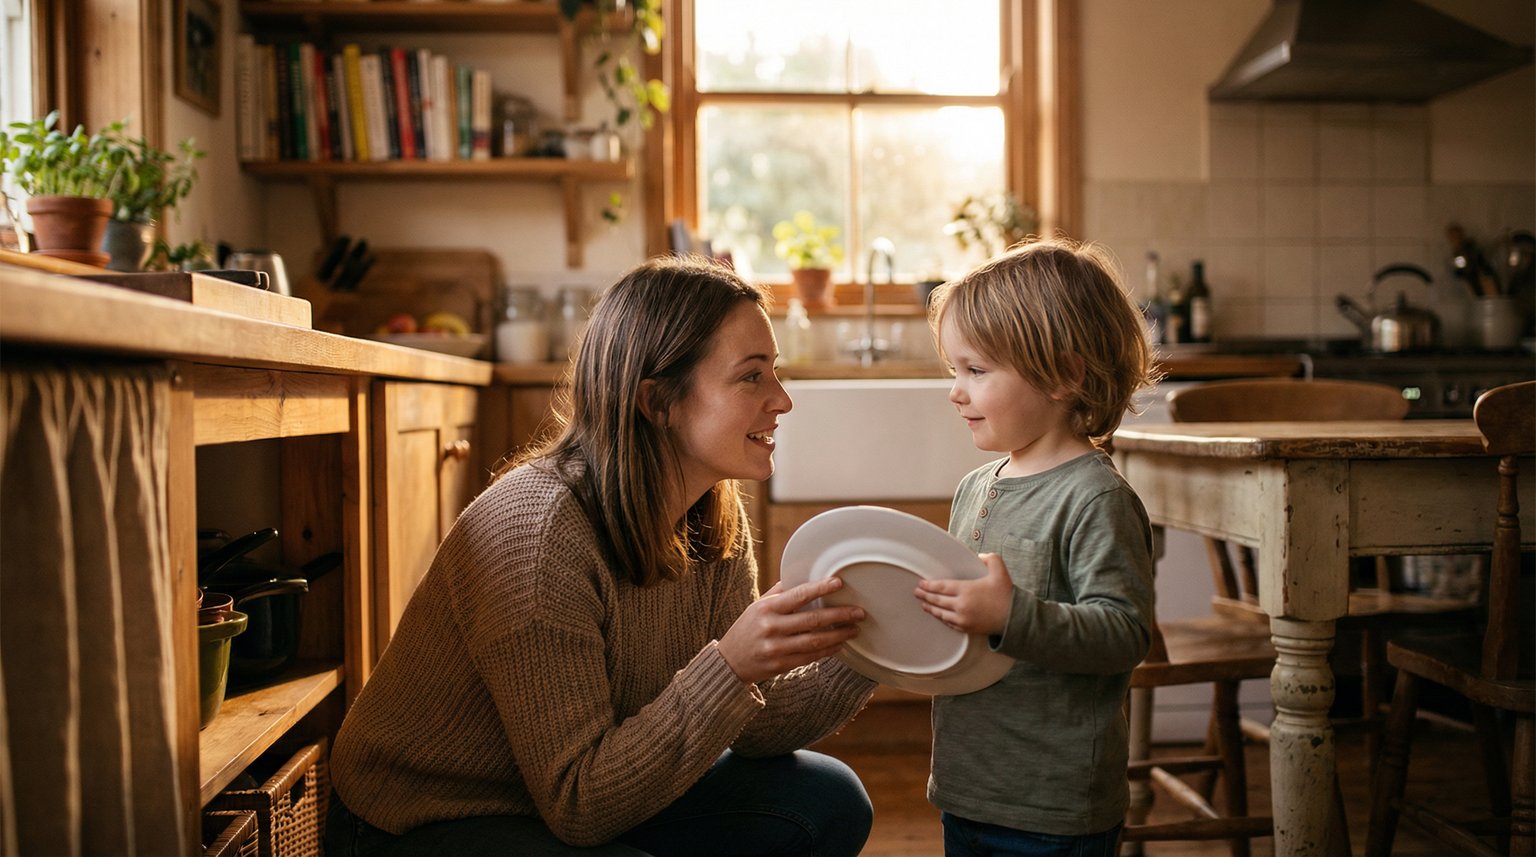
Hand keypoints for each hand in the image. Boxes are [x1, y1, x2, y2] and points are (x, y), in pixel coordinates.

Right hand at [718, 577, 864, 683]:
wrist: (729, 661)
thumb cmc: (747, 628)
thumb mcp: (758, 606)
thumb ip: (780, 592)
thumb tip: (804, 574)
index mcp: (767, 608)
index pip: (798, 595)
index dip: (820, 588)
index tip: (839, 583)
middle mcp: (771, 627)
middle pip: (812, 620)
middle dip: (839, 615)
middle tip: (859, 612)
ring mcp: (776, 648)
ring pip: (815, 641)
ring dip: (838, 634)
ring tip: (854, 629)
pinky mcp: (781, 665)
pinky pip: (810, 657)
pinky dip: (828, 651)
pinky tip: (840, 644)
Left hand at [913, 552, 1012, 635]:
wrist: (1014, 618)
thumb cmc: (1006, 595)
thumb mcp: (1000, 571)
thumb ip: (990, 558)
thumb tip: (980, 556)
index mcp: (966, 590)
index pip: (941, 587)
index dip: (929, 585)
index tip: (921, 583)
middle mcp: (961, 605)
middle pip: (937, 600)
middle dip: (925, 595)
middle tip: (916, 592)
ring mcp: (963, 619)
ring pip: (940, 613)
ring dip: (930, 607)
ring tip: (923, 603)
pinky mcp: (967, 628)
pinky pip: (949, 623)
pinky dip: (941, 618)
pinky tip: (938, 615)